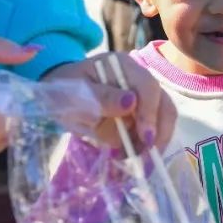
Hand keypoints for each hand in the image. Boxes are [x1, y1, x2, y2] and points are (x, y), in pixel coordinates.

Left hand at [43, 53, 176, 150]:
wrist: (58, 96)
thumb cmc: (64, 91)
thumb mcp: (74, 94)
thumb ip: (100, 98)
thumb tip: (132, 103)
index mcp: (124, 66)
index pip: (148, 86)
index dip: (150, 112)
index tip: (145, 137)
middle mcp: (139, 80)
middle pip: (163, 104)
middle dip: (159, 131)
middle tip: (147, 155)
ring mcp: (142, 98)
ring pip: (162, 120)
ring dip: (151, 142)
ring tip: (131, 157)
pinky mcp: (140, 115)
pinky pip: (150, 132)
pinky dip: (142, 147)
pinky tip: (126, 154)